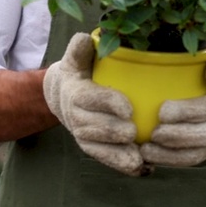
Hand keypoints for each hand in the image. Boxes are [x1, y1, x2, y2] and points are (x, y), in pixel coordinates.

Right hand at [43, 32, 145, 175]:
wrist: (64, 96)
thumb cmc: (79, 72)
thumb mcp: (76, 58)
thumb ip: (79, 49)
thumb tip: (85, 38)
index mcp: (75, 93)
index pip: (90, 99)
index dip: (108, 103)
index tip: (129, 108)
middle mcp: (76, 117)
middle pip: (94, 127)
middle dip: (114, 131)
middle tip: (135, 131)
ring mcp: (83, 135)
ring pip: (98, 147)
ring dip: (118, 154)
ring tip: (139, 156)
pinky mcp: (92, 148)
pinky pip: (105, 158)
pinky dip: (121, 165)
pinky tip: (141, 169)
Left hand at [141, 51, 205, 167]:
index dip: (186, 112)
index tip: (162, 110)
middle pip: (200, 136)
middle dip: (176, 136)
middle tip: (153, 133)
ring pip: (193, 153)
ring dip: (168, 154)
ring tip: (145, 149)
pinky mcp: (203, 152)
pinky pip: (187, 160)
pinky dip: (168, 161)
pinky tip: (147, 156)